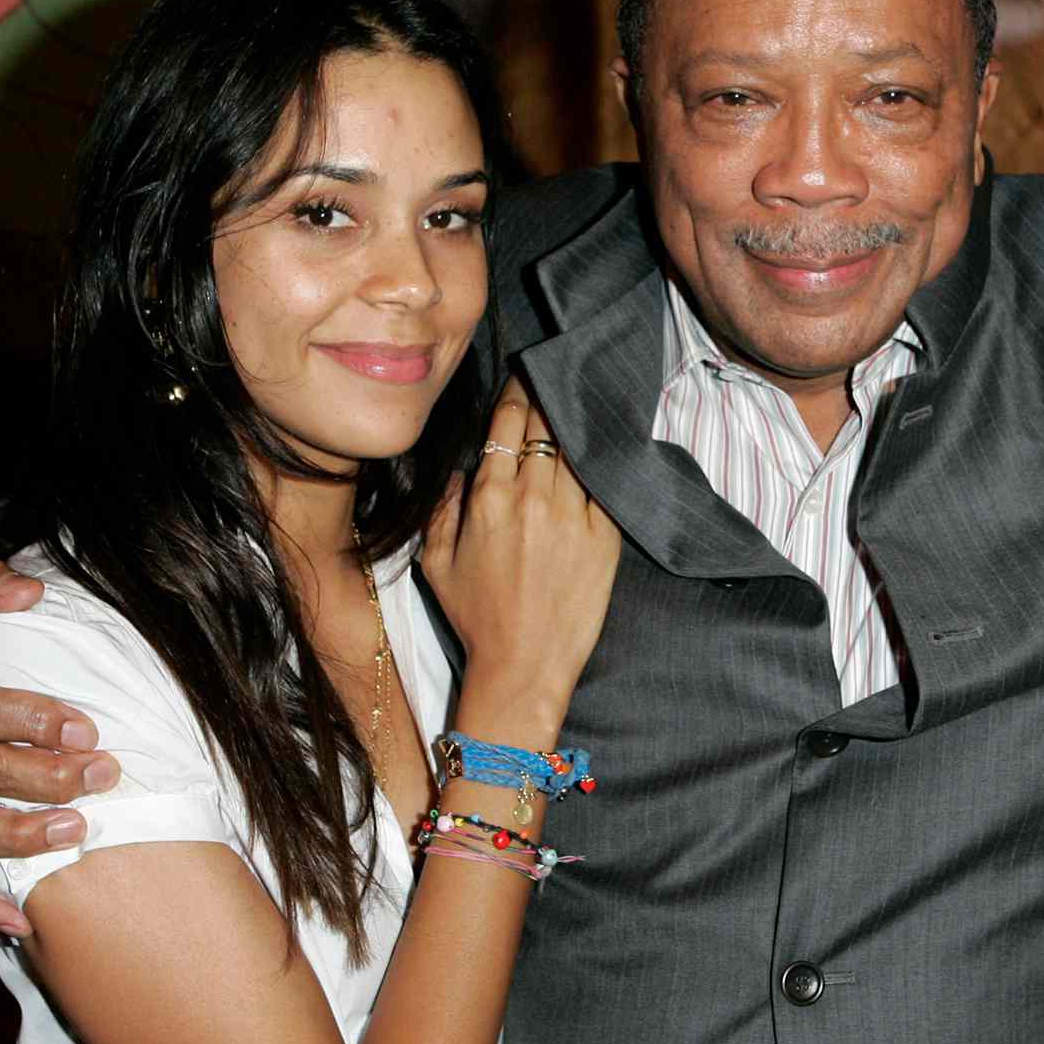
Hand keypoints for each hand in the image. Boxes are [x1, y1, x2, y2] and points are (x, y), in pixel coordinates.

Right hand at [422, 379, 619, 743]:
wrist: (523, 667)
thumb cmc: (476, 618)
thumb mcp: (435, 562)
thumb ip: (442, 507)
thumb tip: (460, 468)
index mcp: (488, 499)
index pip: (507, 426)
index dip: (517, 395)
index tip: (525, 377)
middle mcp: (533, 498)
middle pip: (546, 427)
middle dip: (549, 398)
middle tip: (556, 376)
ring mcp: (574, 516)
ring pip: (579, 449)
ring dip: (578, 423)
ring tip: (586, 398)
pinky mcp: (606, 537)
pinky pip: (607, 483)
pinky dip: (606, 460)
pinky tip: (608, 443)